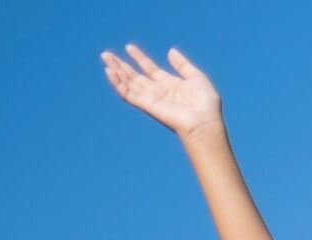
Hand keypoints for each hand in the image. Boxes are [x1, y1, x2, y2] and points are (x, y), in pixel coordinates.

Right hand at [101, 44, 221, 137]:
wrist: (203, 121)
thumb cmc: (205, 103)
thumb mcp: (196, 77)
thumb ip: (182, 64)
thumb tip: (171, 51)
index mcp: (170, 84)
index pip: (150, 69)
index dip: (139, 58)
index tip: (129, 47)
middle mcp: (158, 91)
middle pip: (135, 76)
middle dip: (121, 65)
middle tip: (107, 54)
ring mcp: (151, 98)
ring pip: (128, 83)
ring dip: (116, 70)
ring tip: (106, 58)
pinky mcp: (146, 105)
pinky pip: (127, 93)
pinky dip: (118, 83)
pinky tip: (110, 72)